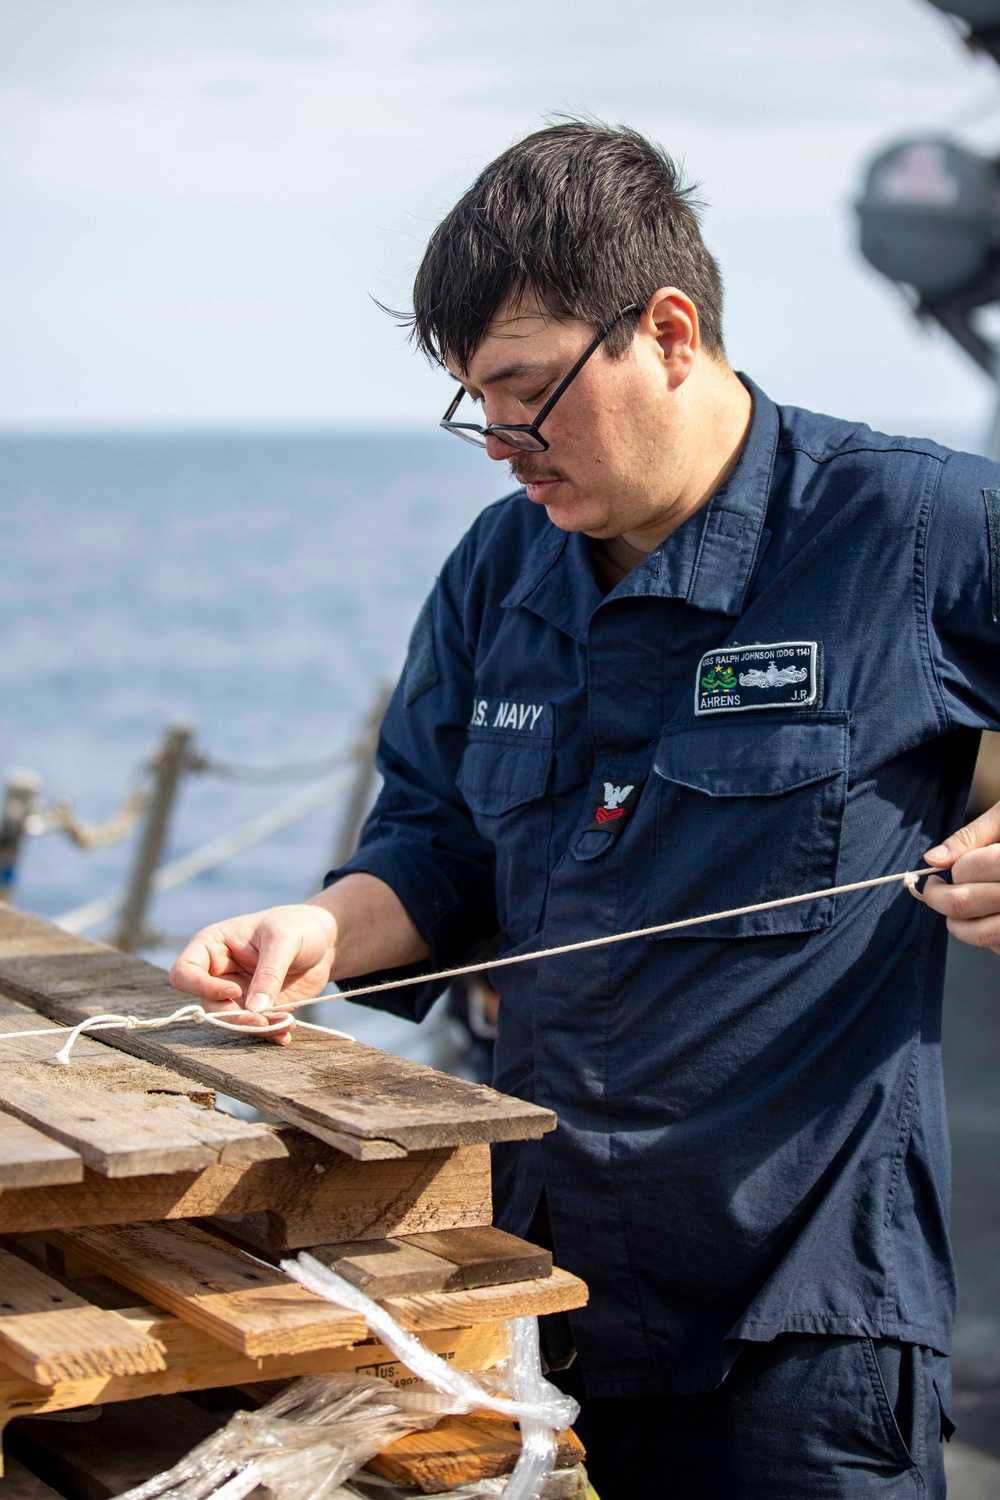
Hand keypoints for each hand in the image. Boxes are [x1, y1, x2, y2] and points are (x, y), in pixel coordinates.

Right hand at [169, 904, 337, 1044]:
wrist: (325, 940)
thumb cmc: (298, 926)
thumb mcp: (283, 940)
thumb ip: (268, 973)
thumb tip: (255, 1010)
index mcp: (212, 946)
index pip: (184, 973)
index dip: (202, 988)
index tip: (235, 990)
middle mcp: (219, 973)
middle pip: (208, 1005)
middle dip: (234, 1017)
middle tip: (263, 1022)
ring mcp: (237, 993)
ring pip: (230, 1021)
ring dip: (254, 1030)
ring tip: (284, 1026)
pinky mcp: (257, 1009)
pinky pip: (254, 1028)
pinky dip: (269, 1034)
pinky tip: (286, 1032)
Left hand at [922, 803, 999, 954]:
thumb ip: (971, 836)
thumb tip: (934, 859)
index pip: (969, 868)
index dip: (954, 869)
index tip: (948, 867)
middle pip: (964, 903)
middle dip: (939, 897)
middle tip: (935, 888)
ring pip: (980, 934)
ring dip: (957, 923)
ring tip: (956, 906)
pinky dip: (986, 937)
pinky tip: (990, 917)